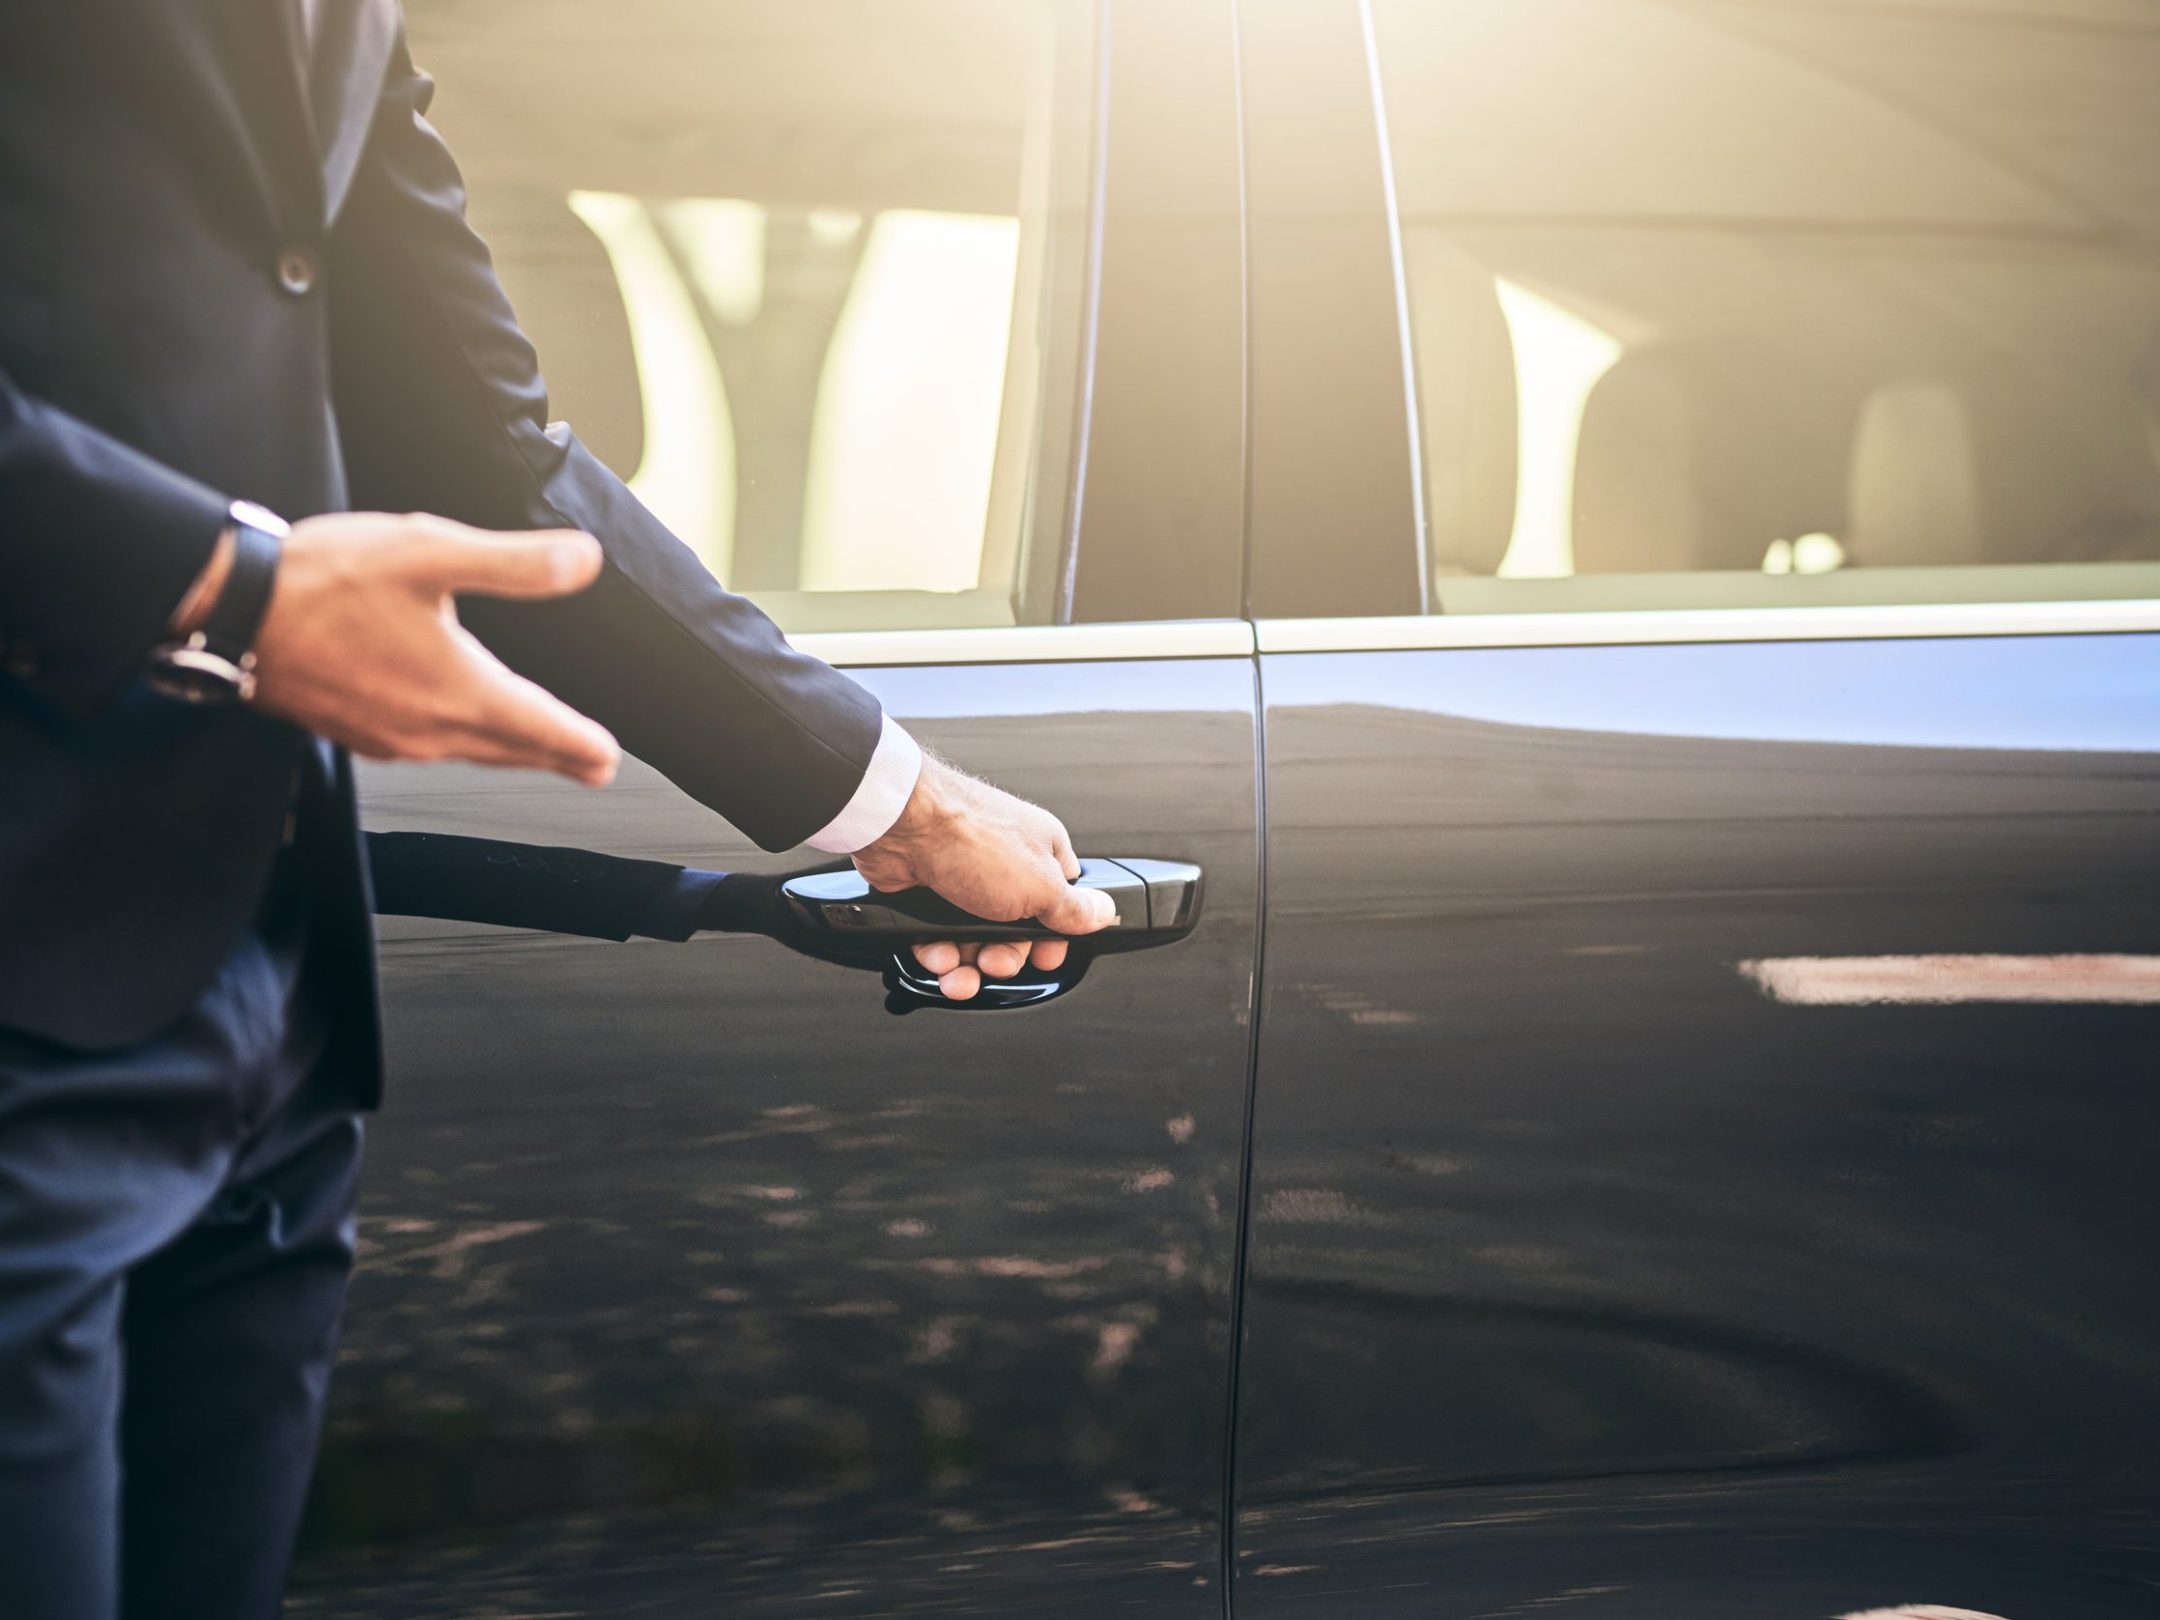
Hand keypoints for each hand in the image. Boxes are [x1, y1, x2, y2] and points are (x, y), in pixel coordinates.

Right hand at [214, 512, 620, 784]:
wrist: (229, 612)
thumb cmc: (323, 581)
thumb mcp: (429, 552)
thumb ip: (514, 564)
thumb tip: (584, 562)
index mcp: (459, 691)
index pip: (543, 730)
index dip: (582, 744)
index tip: (608, 760)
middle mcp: (429, 729)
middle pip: (511, 750)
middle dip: (557, 756)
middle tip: (592, 765)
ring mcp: (388, 737)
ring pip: (469, 751)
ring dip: (508, 749)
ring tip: (535, 747)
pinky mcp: (355, 730)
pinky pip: (425, 744)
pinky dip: (457, 740)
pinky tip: (452, 723)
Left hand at [851, 755, 1114, 999]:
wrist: (902, 827)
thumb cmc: (973, 839)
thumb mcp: (1041, 885)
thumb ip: (1073, 907)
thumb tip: (1106, 913)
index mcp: (1041, 855)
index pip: (1060, 905)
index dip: (1052, 938)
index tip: (1043, 957)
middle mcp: (1004, 865)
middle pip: (1014, 931)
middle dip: (1004, 957)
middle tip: (995, 962)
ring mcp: (964, 878)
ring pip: (974, 939)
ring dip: (967, 964)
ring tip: (958, 974)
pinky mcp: (929, 892)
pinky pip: (939, 937)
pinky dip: (938, 954)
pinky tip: (937, 958)